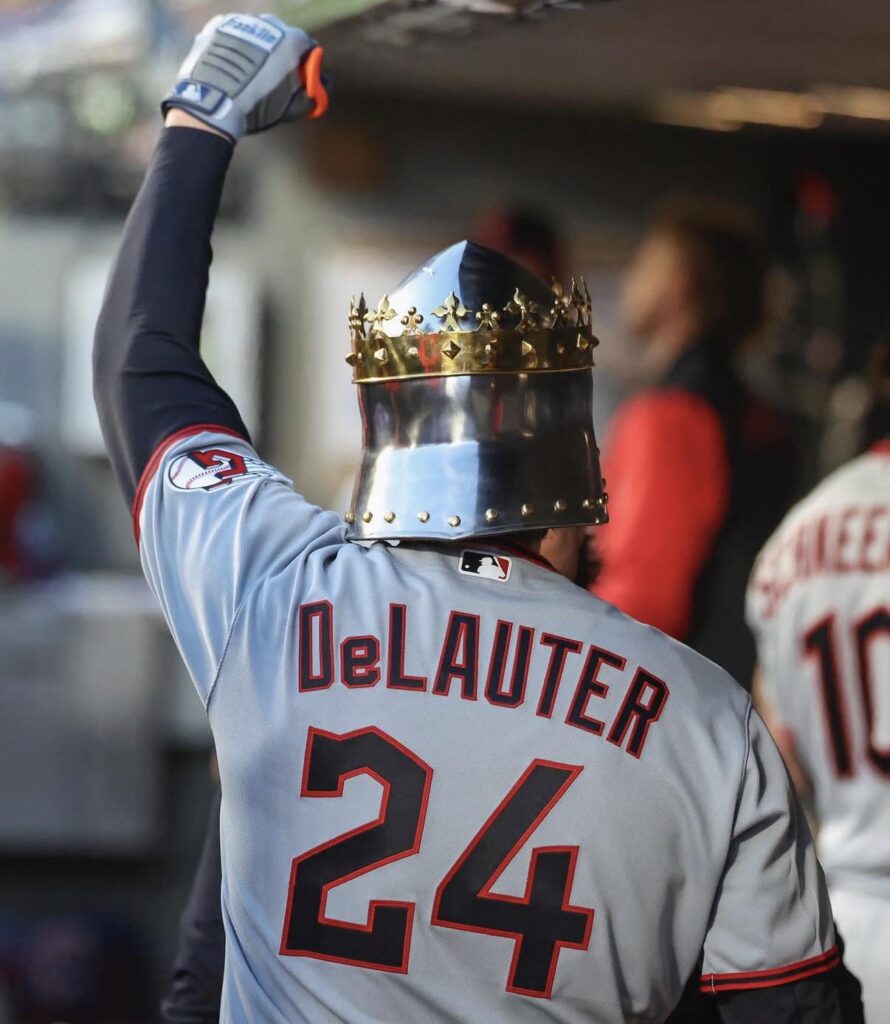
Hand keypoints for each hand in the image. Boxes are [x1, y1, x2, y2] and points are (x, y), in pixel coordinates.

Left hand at [162, 13, 328, 143]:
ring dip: (255, 46)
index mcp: (291, 40)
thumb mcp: (289, 108)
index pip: (306, 44)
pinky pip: (231, 32)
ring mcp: (240, 22)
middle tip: (272, 72)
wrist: (212, 104)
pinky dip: (233, 44)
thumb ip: (310, 96)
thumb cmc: (256, 108)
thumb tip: (321, 90)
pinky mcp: (216, 25)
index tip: (299, 75)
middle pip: (280, 33)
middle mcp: (267, 25)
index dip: (304, 61)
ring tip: (247, 70)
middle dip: (279, 50)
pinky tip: (229, 64)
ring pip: (253, 31)